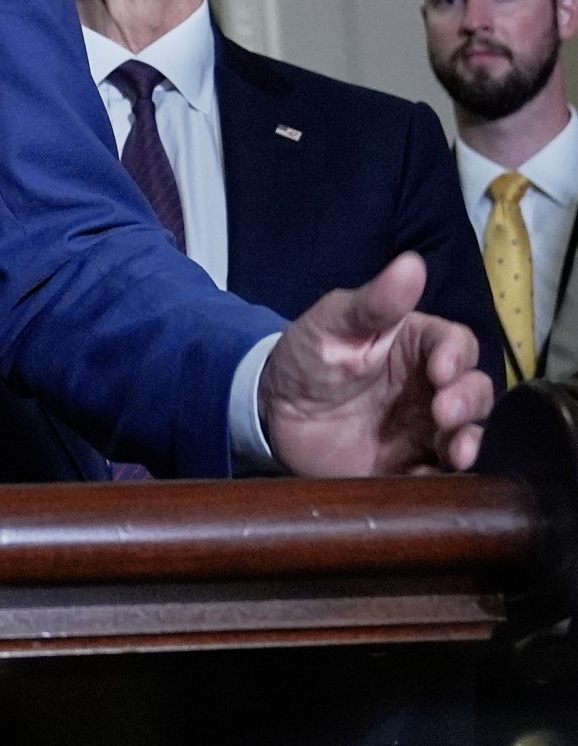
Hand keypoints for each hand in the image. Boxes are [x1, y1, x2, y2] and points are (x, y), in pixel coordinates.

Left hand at [261, 251, 494, 474]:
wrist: (271, 410)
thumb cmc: (306, 356)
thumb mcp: (332, 323)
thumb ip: (373, 302)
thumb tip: (410, 264)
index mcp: (418, 346)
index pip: (457, 345)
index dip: (457, 356)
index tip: (440, 370)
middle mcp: (431, 387)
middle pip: (474, 391)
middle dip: (468, 401)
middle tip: (442, 413)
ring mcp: (424, 428)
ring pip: (467, 433)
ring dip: (469, 442)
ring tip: (455, 453)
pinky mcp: (409, 465)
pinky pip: (438, 476)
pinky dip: (444, 482)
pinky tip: (433, 482)